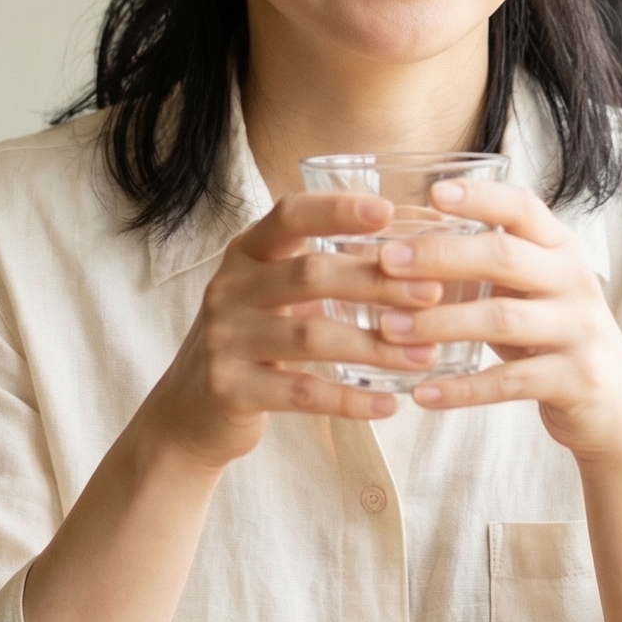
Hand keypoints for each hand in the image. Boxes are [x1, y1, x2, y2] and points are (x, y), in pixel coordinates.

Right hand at [124, 190, 437, 471]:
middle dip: (377, 283)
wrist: (189, 411)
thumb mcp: (274, 295)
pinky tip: (389, 403)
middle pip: (310, 275)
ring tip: (425, 355)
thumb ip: (324, 270)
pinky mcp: (229, 388)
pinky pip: (300, 392)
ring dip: (375, 346)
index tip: (389, 211)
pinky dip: (349, 399)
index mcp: (245, 254)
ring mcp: (224, 339)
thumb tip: (413, 248)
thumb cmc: (253, 341)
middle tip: (432, 293)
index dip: (336, 210)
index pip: (289, 216)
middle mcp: (228, 288)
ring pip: (310, 337)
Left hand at [374, 179, 621, 463]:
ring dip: (438, 322)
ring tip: (388, 329)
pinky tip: (421, 393)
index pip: (523, 209)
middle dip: (441, 255)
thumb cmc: (554, 338)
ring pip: (501, 318)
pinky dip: (462, 389)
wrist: (616, 407)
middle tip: (387, 261)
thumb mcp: (533, 292)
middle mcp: (574, 281)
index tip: (433, 193)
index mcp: (561, 251)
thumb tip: (403, 247)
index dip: (480, 197)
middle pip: (504, 256)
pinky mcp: (576, 379)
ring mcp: (579, 330)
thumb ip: (490, 268)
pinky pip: (509, 382)